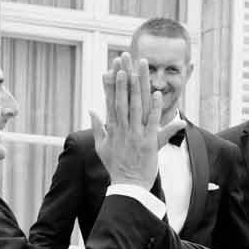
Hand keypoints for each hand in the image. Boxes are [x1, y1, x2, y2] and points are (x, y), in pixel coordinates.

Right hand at [91, 52, 161, 191]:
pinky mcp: (148, 143)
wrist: (128, 186)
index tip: (111, 69)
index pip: (111, 101)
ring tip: (138, 70)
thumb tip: (92, 111)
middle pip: (122, 99)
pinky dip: (155, 108)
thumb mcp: (102, 147)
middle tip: (123, 61)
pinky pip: (152, 122)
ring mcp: (136, 135)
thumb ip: (97, 128)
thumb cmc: (116, 167)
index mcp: (112, 129)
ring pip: (136, 107)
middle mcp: (123, 129)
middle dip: (123, 79)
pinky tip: (157, 94)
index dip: (111, 84)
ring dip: (137, 88)